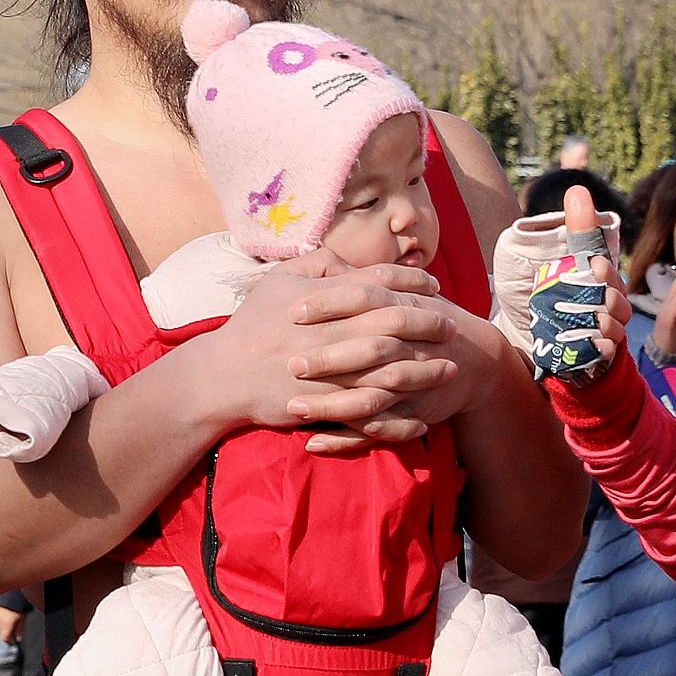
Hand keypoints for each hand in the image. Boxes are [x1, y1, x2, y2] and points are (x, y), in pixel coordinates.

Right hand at [190, 253, 454, 438]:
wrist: (223, 375)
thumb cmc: (252, 324)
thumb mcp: (279, 279)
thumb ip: (318, 263)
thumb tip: (353, 262)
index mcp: (322, 296)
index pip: (379, 282)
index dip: (412, 282)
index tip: (433, 287)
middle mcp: (330, 331)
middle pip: (393, 322)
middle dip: (429, 323)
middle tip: (452, 325)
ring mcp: (330, 369)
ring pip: (390, 367)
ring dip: (425, 368)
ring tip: (450, 367)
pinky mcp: (326, 403)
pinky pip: (373, 409)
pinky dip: (400, 413)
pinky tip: (422, 413)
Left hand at [536, 185, 631, 376]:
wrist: (565, 342)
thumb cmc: (574, 295)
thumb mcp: (572, 261)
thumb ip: (579, 227)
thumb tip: (578, 190)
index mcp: (607, 281)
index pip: (611, 273)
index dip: (606, 271)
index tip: (595, 265)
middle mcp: (612, 305)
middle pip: (617, 301)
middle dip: (606, 298)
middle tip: (592, 296)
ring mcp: (608, 330)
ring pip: (615, 326)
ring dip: (605, 323)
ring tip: (592, 323)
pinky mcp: (599, 353)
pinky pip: (606, 351)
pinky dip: (601, 348)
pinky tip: (593, 345)